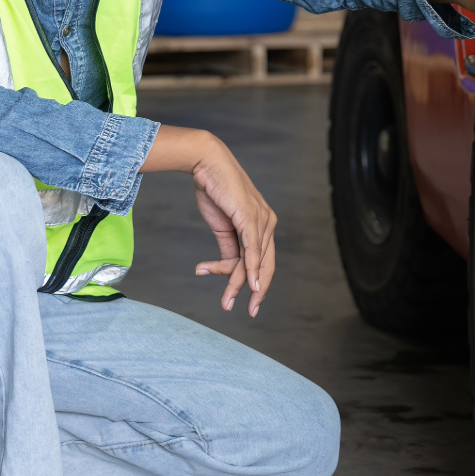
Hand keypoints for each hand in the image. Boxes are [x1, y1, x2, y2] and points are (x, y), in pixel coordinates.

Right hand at [140, 125, 277, 315]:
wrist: (206, 163)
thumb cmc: (214, 190)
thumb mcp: (222, 225)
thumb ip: (230, 247)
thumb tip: (231, 268)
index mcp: (263, 225)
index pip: (263, 261)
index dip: (257, 283)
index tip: (246, 301)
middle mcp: (268, 223)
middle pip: (266, 267)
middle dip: (257, 292)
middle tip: (250, 312)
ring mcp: (261, 220)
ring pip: (253, 263)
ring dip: (238, 285)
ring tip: (226, 303)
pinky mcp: (250, 217)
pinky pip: (252, 249)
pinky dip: (249, 269)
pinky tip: (246, 285)